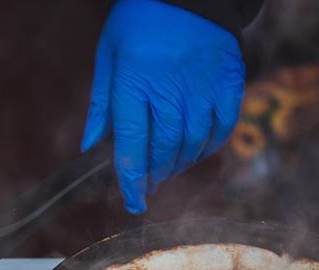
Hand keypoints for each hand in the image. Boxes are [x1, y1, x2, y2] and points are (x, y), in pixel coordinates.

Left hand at [81, 0, 245, 212]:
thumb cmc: (139, 21)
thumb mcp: (108, 55)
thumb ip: (101, 104)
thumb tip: (90, 146)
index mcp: (134, 83)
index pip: (131, 144)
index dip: (131, 179)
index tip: (132, 200)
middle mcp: (169, 90)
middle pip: (164, 149)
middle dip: (156, 175)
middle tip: (149, 186)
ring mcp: (202, 87)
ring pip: (193, 143)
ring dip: (180, 164)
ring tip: (169, 169)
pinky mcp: (229, 81)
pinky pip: (223, 127)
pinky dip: (210, 145)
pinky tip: (197, 150)